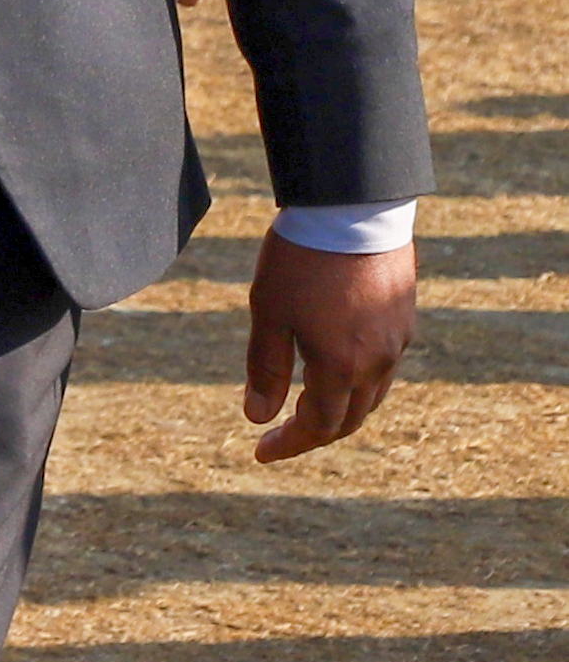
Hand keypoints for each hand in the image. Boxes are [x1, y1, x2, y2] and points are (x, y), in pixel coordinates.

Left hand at [245, 228, 416, 462]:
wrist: (352, 210)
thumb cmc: (301, 260)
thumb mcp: (269, 312)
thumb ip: (265, 368)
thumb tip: (257, 417)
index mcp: (341, 367)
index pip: (319, 426)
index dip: (290, 443)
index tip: (262, 452)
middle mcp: (377, 363)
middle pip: (349, 419)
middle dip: (314, 434)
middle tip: (281, 436)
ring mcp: (397, 342)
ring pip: (371, 396)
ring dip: (340, 411)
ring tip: (307, 411)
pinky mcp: (404, 320)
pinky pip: (384, 367)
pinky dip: (358, 382)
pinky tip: (337, 371)